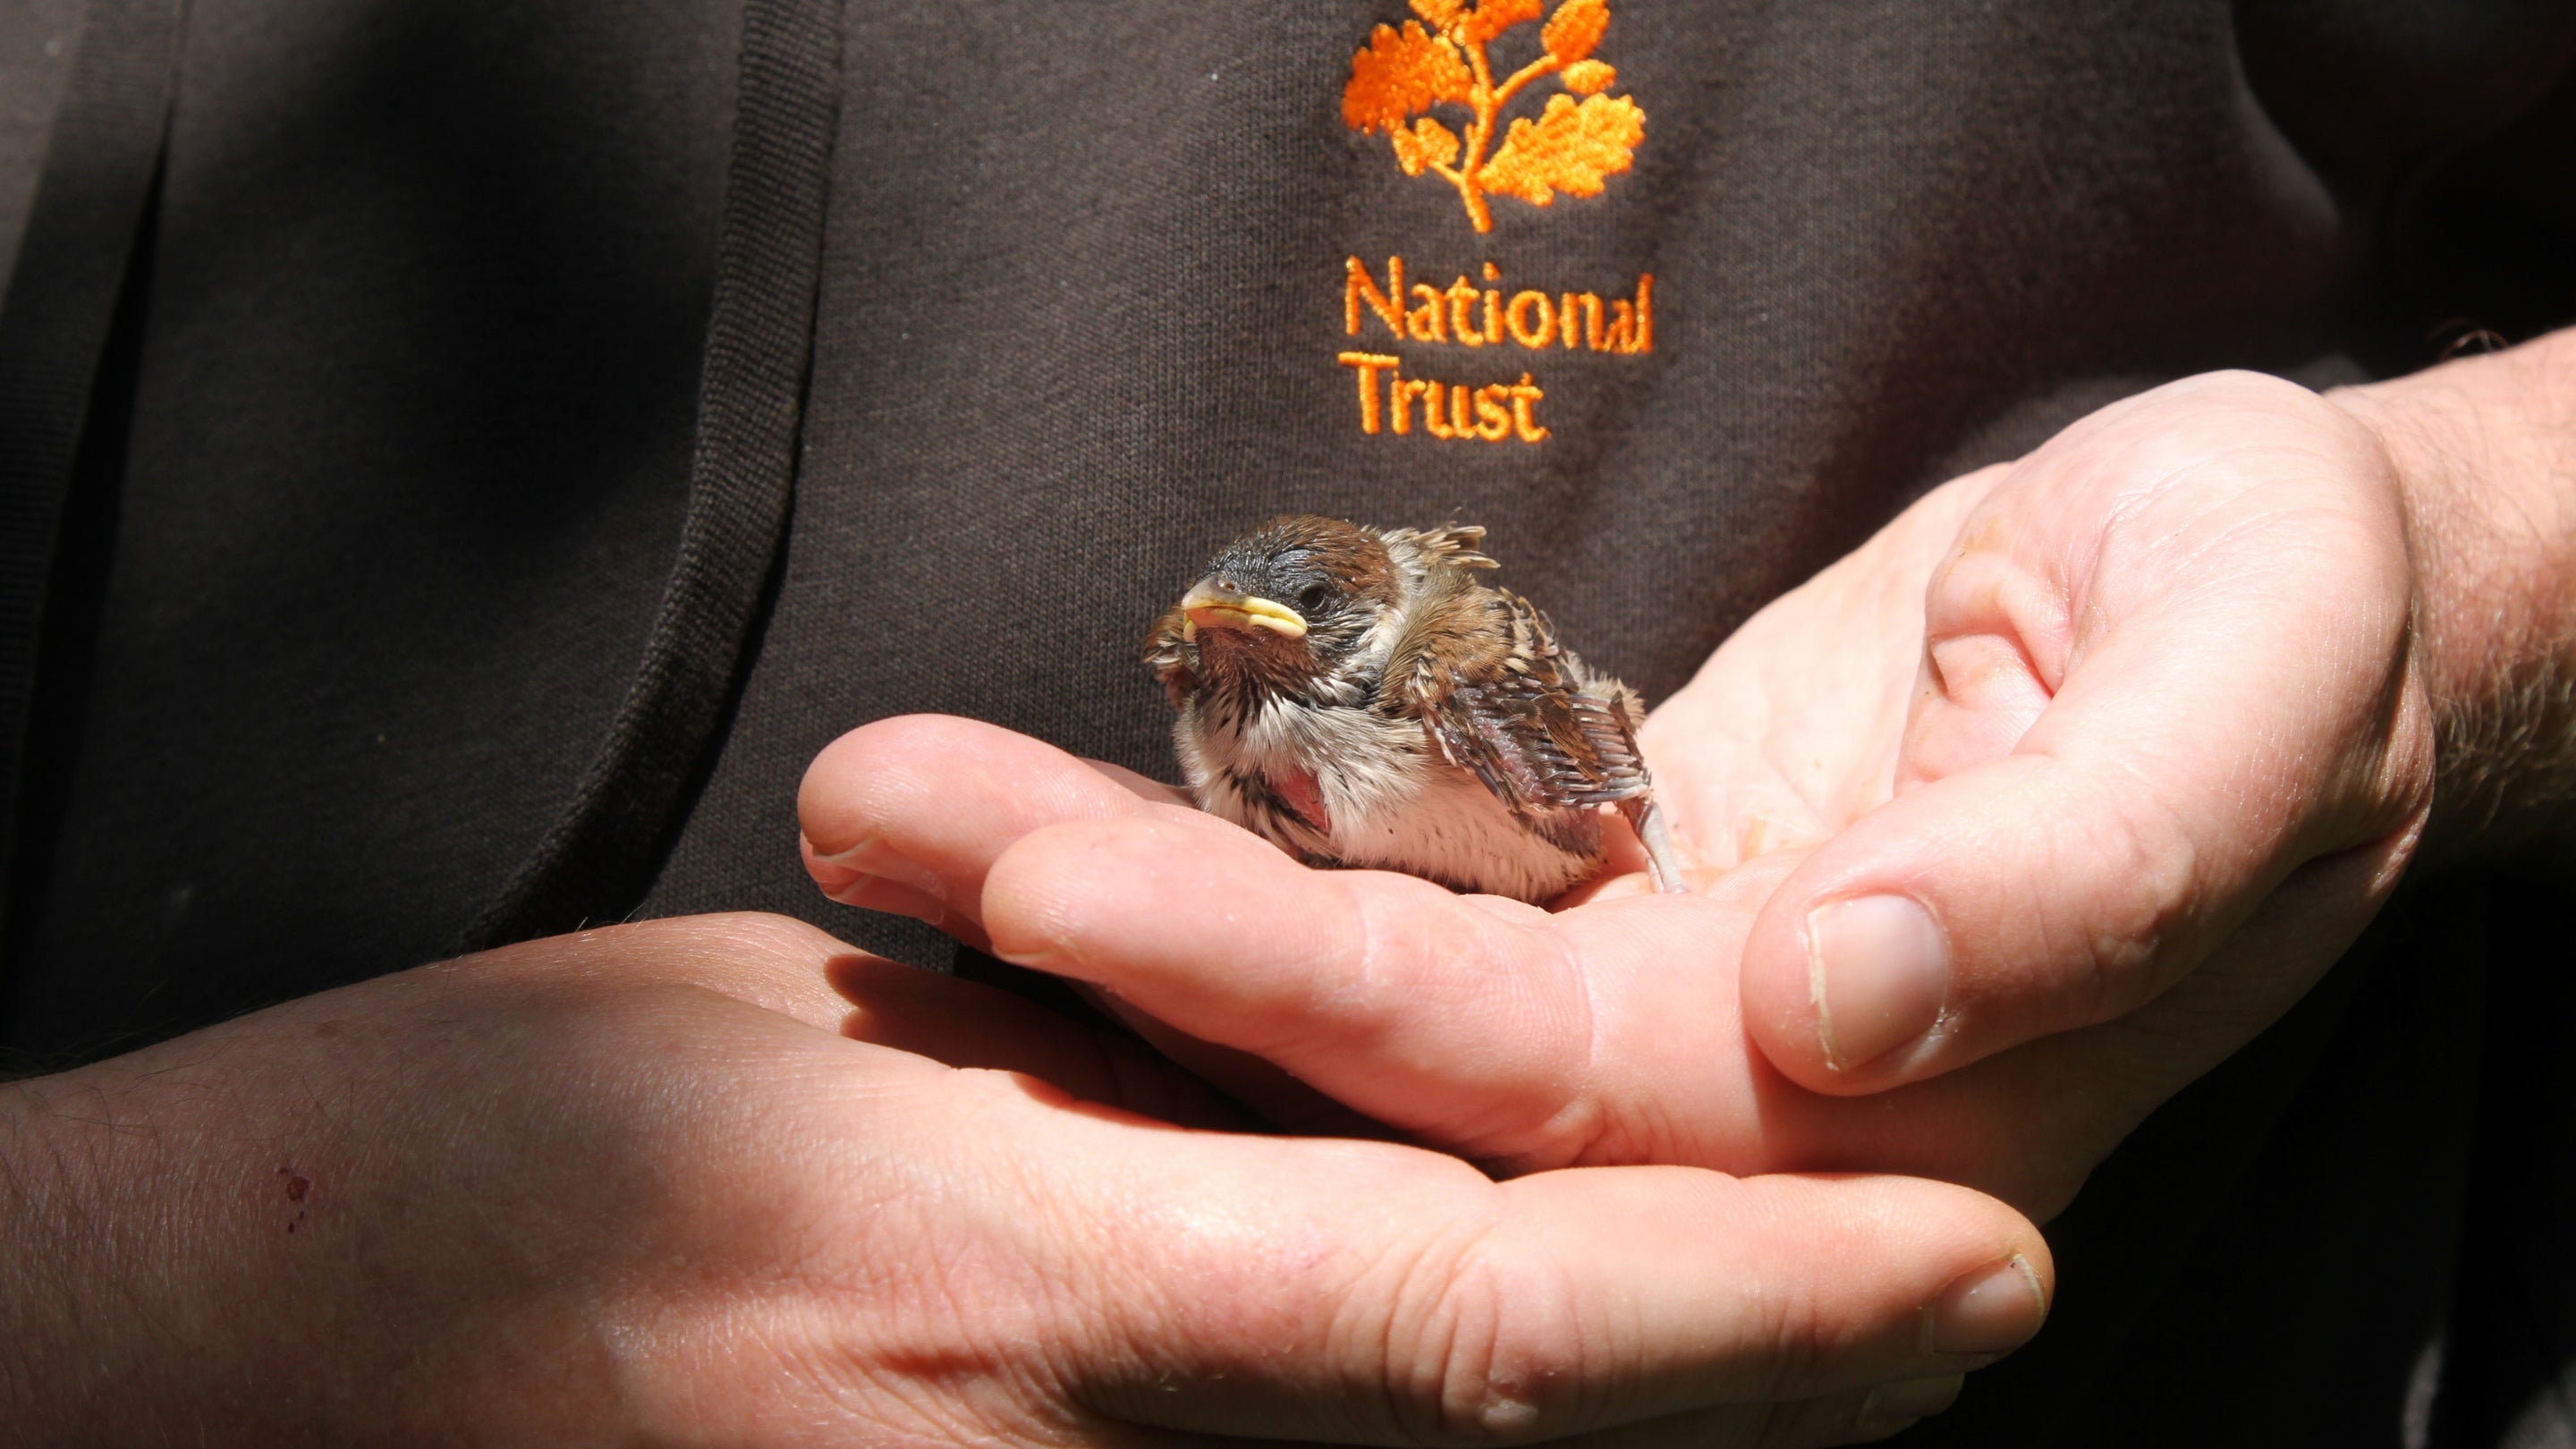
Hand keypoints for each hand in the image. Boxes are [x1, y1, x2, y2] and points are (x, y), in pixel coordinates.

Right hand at [0, 913, 2050, 1445]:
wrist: (238, 1347)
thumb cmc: (497, 1135)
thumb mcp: (820, 1046)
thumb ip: (1102, 1095)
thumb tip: (1312, 1114)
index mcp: (1038, 1280)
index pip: (1492, 1314)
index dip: (1769, 1306)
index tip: (1981, 1267)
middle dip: (1772, 1415)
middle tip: (1963, 1312)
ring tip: (1833, 1351)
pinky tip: (1539, 1408)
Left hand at [803, 351, 2572, 1219]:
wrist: (2265, 597)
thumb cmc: (2291, 624)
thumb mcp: (2256, 695)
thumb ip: (2082, 875)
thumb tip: (1854, 1003)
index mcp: (1898, 1121)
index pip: (1536, 1092)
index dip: (1295, 993)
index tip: (1058, 887)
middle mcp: (1740, 1115)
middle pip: (1375, 1064)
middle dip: (1120, 946)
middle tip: (872, 820)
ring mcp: (1661, 1024)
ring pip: (1354, 987)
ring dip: (1125, 895)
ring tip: (888, 803)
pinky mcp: (1615, 920)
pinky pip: (1394, 904)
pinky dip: (1225, 860)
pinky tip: (1040, 818)